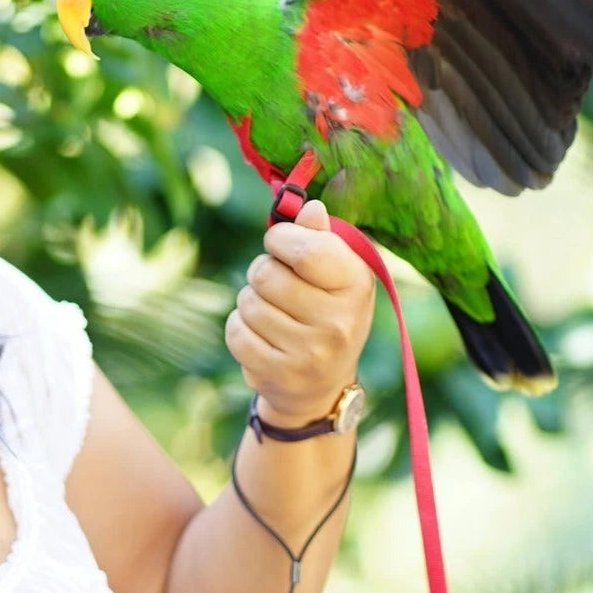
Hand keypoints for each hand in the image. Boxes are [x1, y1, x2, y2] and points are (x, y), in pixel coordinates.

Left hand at [225, 199, 374, 423]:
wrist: (322, 386)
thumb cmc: (326, 312)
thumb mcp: (336, 274)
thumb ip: (320, 238)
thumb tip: (309, 206)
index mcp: (356, 285)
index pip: (306, 248)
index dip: (280, 238)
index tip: (280, 242)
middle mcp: (338, 322)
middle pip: (266, 274)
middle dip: (262, 271)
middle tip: (276, 284)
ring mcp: (309, 353)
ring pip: (247, 302)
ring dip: (250, 300)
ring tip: (272, 311)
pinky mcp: (279, 374)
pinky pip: (236, 332)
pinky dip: (240, 327)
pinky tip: (261, 334)